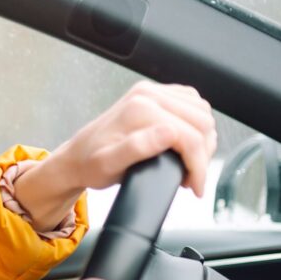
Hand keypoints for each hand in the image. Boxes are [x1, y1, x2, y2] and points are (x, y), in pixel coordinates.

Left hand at [13, 81, 218, 229]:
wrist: (76, 157)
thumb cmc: (90, 165)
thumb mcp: (109, 164)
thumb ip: (138, 148)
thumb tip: (169, 134)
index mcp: (140, 109)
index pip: (190, 135)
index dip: (199, 166)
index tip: (195, 187)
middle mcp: (148, 94)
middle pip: (201, 122)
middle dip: (204, 154)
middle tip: (193, 178)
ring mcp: (152, 91)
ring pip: (201, 112)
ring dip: (203, 140)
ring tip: (191, 164)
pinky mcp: (156, 95)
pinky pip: (192, 104)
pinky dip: (197, 125)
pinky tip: (188, 144)